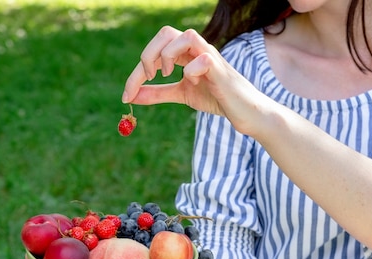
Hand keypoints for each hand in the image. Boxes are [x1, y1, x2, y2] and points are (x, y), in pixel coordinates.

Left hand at [122, 26, 266, 135]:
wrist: (244, 112)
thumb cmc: (216, 98)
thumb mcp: (181, 94)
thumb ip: (157, 93)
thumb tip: (131, 97)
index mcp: (185, 53)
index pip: (155, 49)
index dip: (136, 71)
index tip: (127, 95)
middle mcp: (196, 50)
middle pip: (166, 33)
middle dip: (149, 54)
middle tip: (148, 77)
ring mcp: (210, 57)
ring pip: (186, 35)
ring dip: (168, 54)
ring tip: (167, 75)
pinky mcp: (221, 70)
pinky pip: (204, 59)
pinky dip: (191, 70)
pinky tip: (192, 83)